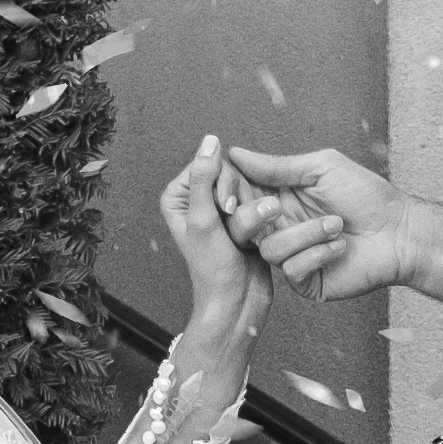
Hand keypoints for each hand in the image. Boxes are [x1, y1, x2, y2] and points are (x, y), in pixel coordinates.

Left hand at [152, 135, 270, 372]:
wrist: (237, 303)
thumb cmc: (213, 268)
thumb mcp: (203, 220)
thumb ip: (203, 178)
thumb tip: (210, 140)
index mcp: (178, 195)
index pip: (212, 163)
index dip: (224, 185)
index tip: (224, 213)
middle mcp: (198, 199)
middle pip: (233, 175)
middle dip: (240, 204)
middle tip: (233, 233)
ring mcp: (222, 210)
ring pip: (250, 190)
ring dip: (253, 217)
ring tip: (245, 242)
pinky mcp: (244, 221)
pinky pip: (262, 205)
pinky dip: (263, 222)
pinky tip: (257, 242)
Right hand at [217, 144, 442, 305]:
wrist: (400, 232)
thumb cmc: (367, 195)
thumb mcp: (321, 168)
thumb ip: (277, 166)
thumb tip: (233, 153)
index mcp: (278, 197)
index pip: (238, 194)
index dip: (228, 190)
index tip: (229, 188)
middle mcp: (280, 227)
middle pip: (240, 226)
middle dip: (254, 215)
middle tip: (278, 206)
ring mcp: (292, 255)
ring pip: (269, 249)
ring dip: (306, 234)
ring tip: (337, 225)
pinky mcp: (306, 281)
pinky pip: (291, 270)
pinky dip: (318, 254)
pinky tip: (341, 247)